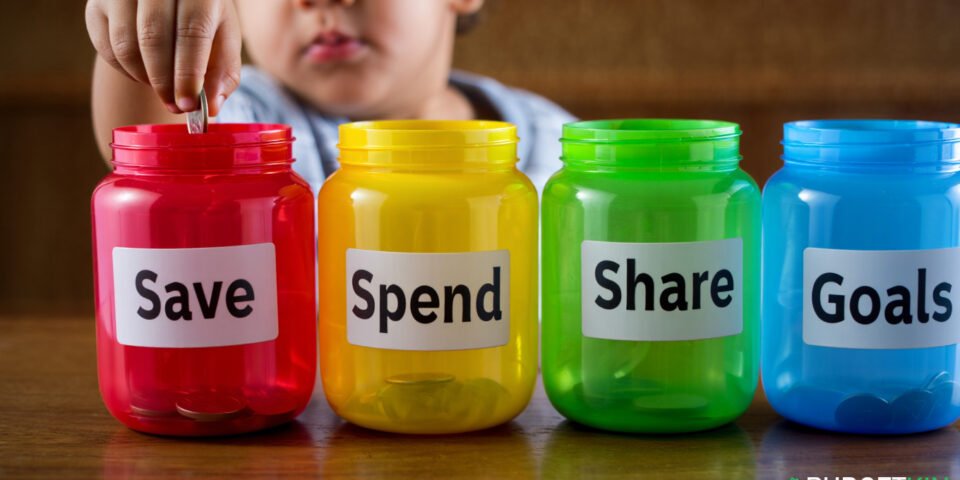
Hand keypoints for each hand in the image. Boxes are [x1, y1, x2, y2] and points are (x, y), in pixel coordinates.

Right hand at [85, 0, 240, 114]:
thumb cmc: (200, 18)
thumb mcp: (223, 38)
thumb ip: (223, 73)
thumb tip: (211, 108)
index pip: (191, 32)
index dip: (189, 73)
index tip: (189, 104)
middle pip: (153, 39)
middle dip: (165, 83)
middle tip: (175, 106)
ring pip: (126, 47)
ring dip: (145, 79)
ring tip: (164, 88)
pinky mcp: (97, 5)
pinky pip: (107, 49)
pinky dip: (127, 72)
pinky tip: (145, 72)